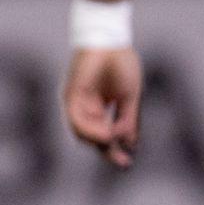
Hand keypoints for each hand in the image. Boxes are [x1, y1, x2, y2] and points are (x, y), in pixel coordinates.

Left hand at [63, 47, 142, 168]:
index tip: (129, 161)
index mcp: (102, 107)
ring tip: (114, 141)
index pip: (107, 134)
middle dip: (108, 152)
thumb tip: (131, 142)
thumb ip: (130, 119)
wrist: (111, 41)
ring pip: (83, 133)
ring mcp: (78, 103)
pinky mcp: (71, 96)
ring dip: (100, 141)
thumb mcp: (131, 97)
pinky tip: (106, 133)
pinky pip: (76, 120)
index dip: (117, 148)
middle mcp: (88, 108)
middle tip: (123, 163)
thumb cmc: (122, 64)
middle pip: (94, 137)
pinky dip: (91, 130)